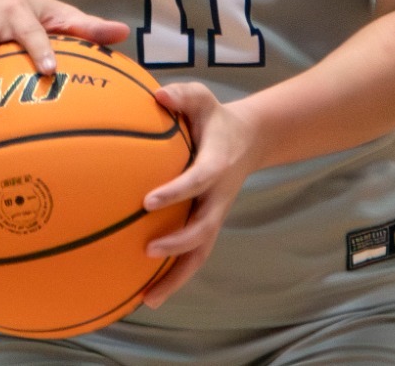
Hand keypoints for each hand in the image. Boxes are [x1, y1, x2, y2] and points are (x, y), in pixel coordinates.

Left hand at [138, 83, 263, 307]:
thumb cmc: (215, 118)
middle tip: (148, 250)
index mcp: (216, 166)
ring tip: (147, 300)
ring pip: (199, 254)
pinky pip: (192, 257)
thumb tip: (158, 96)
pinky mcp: (207, 226)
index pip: (196, 182)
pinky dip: (173, 278)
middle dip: (177, 243)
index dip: (175, 192)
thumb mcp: (202, 99)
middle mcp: (217, 198)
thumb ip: (182, 95)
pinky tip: (145, 295)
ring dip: (176, 278)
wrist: (249, 141)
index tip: (148, 201)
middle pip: (203, 230)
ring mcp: (213, 216)